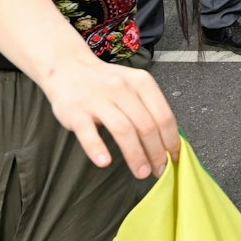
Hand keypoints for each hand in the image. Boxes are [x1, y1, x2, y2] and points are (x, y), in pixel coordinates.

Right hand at [39, 60, 179, 178]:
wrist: (67, 67)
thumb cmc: (104, 83)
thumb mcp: (132, 85)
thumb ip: (148, 108)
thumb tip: (167, 142)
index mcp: (141, 83)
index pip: (164, 115)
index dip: (171, 140)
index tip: (174, 158)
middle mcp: (121, 88)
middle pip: (146, 126)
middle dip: (156, 153)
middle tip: (159, 170)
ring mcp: (97, 99)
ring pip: (123, 130)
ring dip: (135, 156)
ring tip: (141, 173)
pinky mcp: (75, 111)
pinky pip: (88, 132)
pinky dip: (97, 148)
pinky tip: (105, 162)